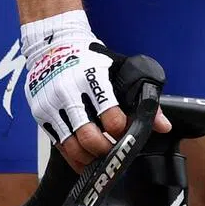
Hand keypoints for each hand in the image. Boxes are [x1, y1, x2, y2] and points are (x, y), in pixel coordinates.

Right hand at [21, 10, 169, 172]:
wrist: (54, 45)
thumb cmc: (90, 58)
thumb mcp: (119, 68)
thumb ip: (141, 97)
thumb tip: (163, 126)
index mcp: (91, 76)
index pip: (111, 118)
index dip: (122, 131)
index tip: (128, 133)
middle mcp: (69, 91)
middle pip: (89, 137)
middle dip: (106, 150)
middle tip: (115, 150)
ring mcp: (52, 104)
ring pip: (72, 147)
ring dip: (90, 158)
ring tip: (102, 156)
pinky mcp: (41, 115)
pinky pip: (59, 146)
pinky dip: (75, 158)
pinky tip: (86, 160)